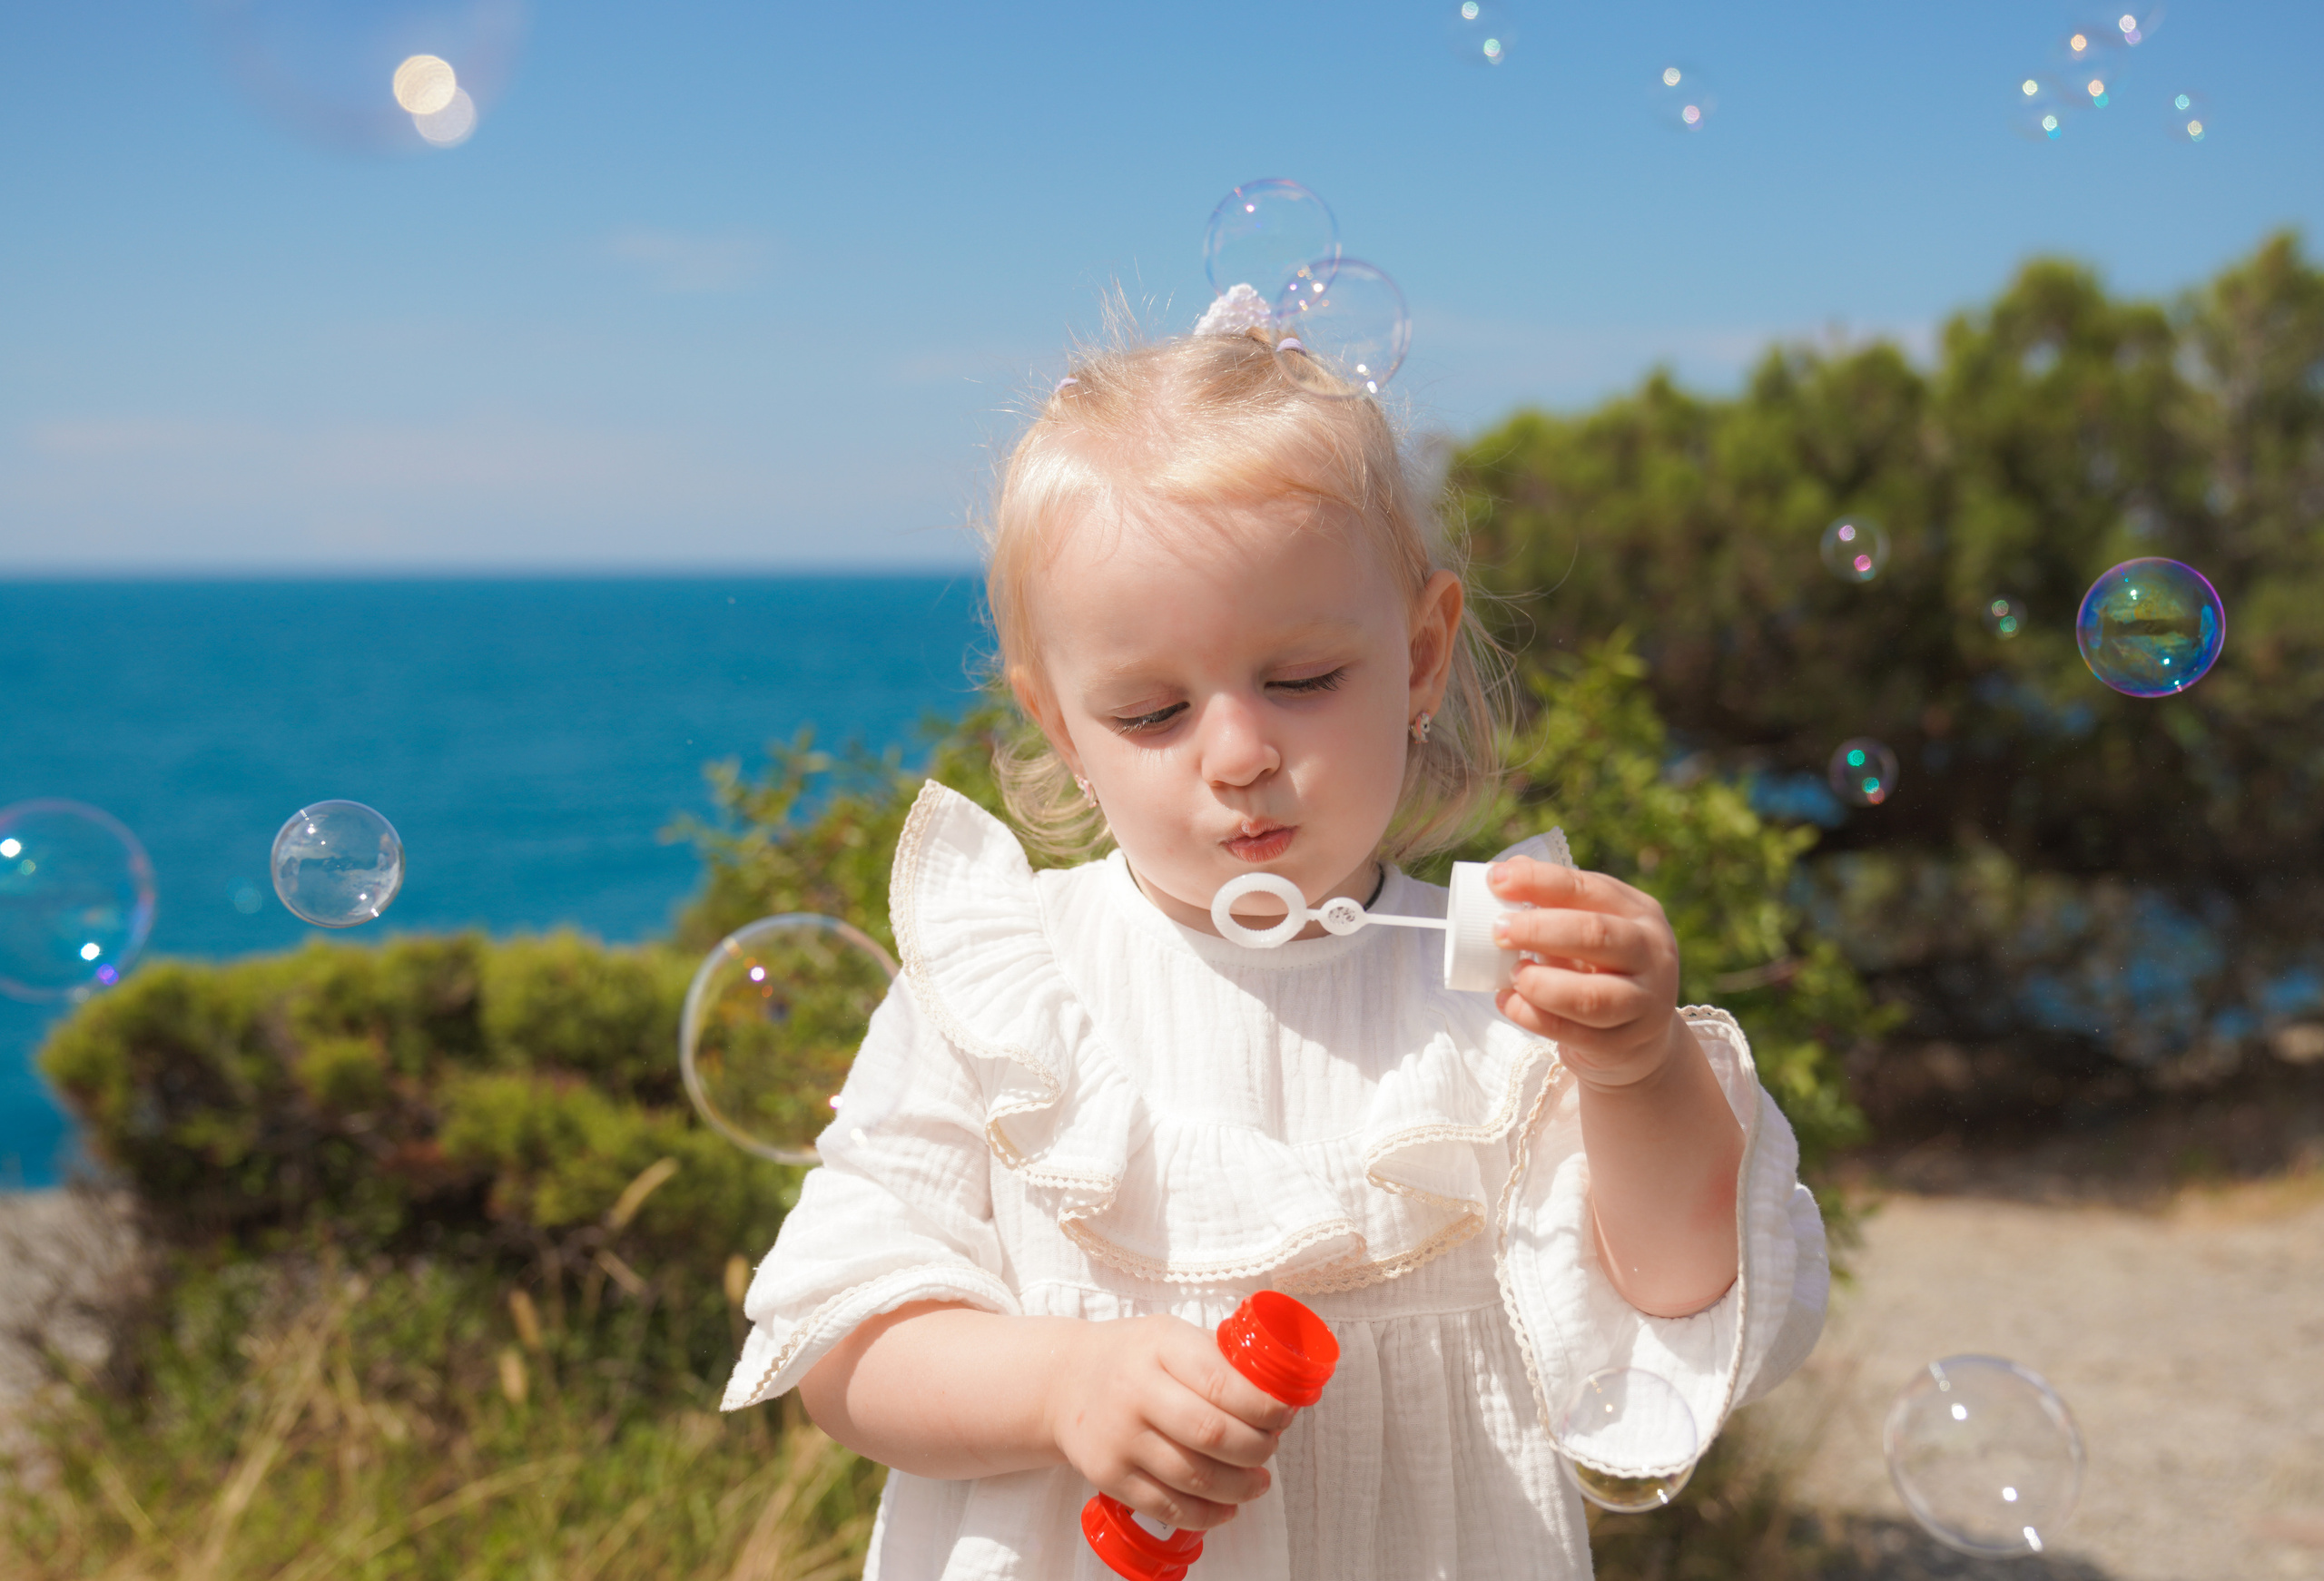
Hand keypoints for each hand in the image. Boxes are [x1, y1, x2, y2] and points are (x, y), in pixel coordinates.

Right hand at [1044, 1314, 1292, 1531]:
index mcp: (1160, 1347)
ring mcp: (1119, 1437)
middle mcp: (1135, 1391)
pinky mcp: (1108, 1475)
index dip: (1263, 1407)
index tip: (1284, 1415)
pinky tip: (1227, 1507)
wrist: (1064, 1381)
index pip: (1221, 1383)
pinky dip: (1206, 1514)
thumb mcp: (1171, 1335)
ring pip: (1194, 1476)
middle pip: (1212, 1434)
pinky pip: (1167, 1506)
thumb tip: (1279, 1389)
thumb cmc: (1133, 1357)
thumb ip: (1219, 1357)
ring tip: (1259, 1482)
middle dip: (1256, 1449)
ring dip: (1240, 1486)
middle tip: (1270, 1449)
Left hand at [1486, 856, 1691, 1091]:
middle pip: (1595, 935)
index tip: (1495, 880)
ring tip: (1512, 975)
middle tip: (1498, 931)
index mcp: (1641, 913)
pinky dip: (1532, 1017)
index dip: (1539, 881)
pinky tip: (1508, 1002)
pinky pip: (1572, 1032)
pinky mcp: (1622, 1045)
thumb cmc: (1601, 968)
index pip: (1588, 888)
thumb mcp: (1590, 927)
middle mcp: (1652, 954)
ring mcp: (1644, 1004)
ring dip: (1539, 983)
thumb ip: (1555, 902)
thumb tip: (1505, 870)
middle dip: (1539, 929)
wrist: (1639, 1038)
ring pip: (1590, 996)